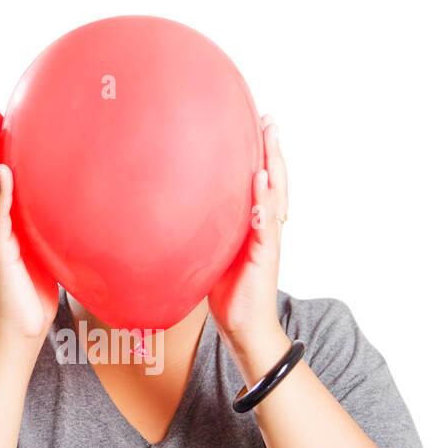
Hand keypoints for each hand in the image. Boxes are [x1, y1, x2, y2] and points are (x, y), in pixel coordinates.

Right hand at [0, 110, 57, 348]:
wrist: (24, 330)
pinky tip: (4, 174)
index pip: (7, 179)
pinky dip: (0, 195)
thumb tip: (91, 212)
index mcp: (15, 222)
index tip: (7, 119)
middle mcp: (2, 224)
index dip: (5, 151)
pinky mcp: (0, 252)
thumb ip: (62, 231)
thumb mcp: (56, 255)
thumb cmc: (41, 294)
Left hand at [208, 115, 290, 376]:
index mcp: (253, 225)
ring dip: (274, 162)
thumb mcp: (209, 255)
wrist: (242, 329)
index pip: (260, 183)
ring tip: (270, 134)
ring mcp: (268, 239)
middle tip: (269, 118)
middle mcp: (265, 227)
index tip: (255, 124)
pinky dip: (264, 198)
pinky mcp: (265, 254)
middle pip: (274, 180)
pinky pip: (266, 221)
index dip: (260, 155)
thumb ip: (203, 232)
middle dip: (272, 148)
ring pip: (275, 193)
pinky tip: (261, 178)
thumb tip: (172, 212)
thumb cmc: (226, 294)